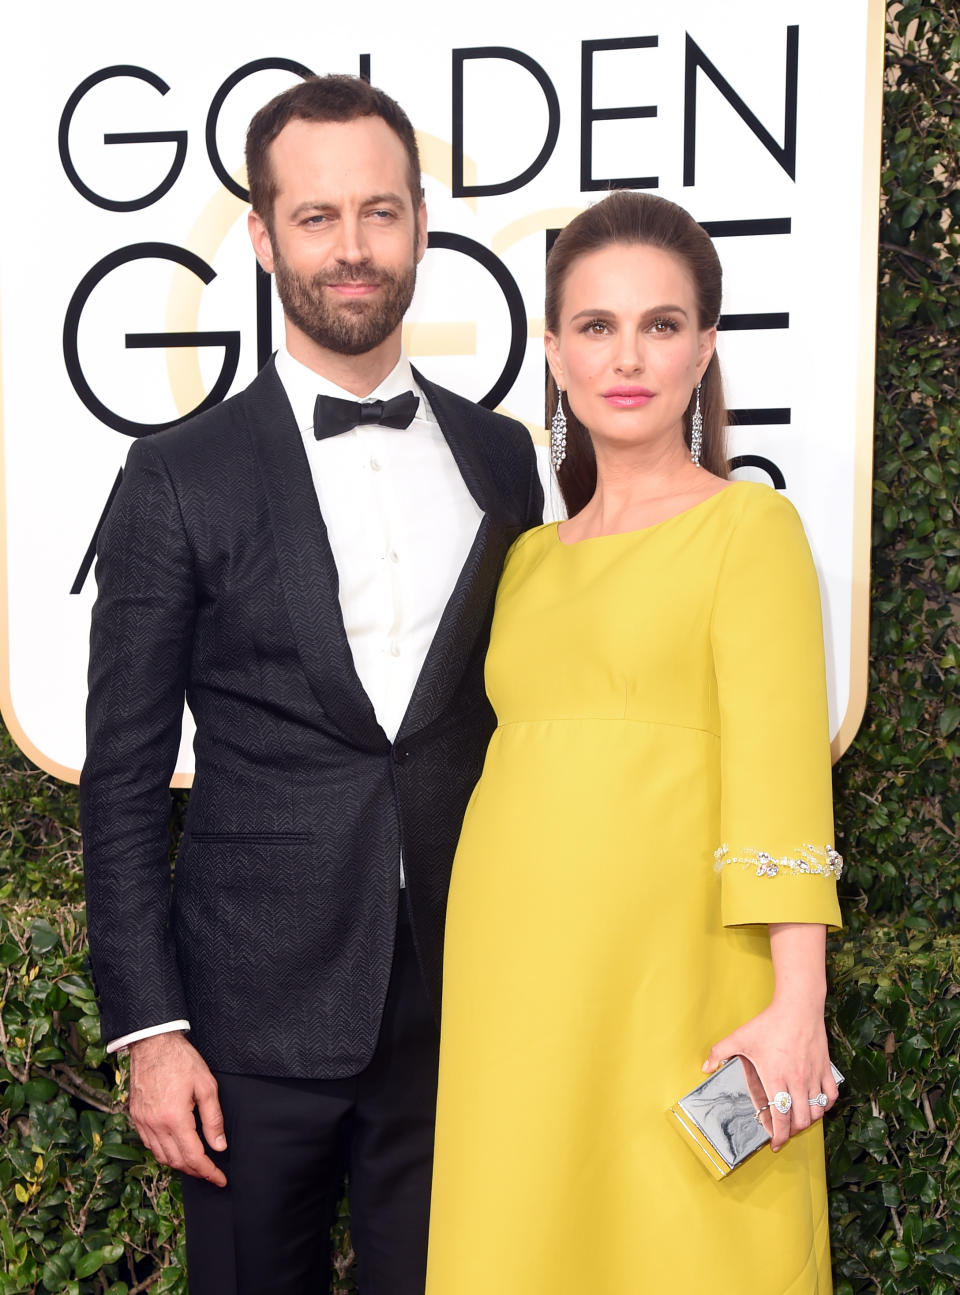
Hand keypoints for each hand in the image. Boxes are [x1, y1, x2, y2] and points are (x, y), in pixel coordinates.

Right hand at [128, 1032, 226, 1184]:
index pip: (193, 1157)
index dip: (208, 1172)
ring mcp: (142, 1122)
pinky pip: (149, 1144)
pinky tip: (176, 1147)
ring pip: (161, 1156)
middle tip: (211, 1172)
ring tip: (196, 1163)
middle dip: (195, 1171)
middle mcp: (155, 1125)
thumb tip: (219, 1146)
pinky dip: (164, 1152)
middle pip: (176, 1162)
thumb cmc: (182, 1060)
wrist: (152, 1043)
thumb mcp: (206, 1086)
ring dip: (179, 1164)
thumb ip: (213, 1119)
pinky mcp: (135, 1117)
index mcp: (175, 1118)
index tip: (220, 1179)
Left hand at [702, 1002, 838, 1151]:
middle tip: (785, 1132)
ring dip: (808, 1120)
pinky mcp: (826, 1068)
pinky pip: (831, 1096)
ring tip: (798, 1119)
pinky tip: (816, 1104)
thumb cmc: (769, 1022)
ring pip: (816, 1111)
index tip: (775, 1144)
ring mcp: (813, 1076)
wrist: (798, 1006)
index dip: (779, 1136)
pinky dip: (825, 1105)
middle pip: (800, 1120)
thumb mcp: (740, 1037)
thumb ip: (720, 1052)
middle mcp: (797, 1081)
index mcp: (775, 1077)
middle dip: (793, 1132)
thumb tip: (705, 1067)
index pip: (780, 1118)